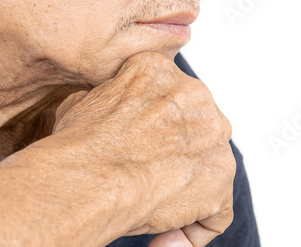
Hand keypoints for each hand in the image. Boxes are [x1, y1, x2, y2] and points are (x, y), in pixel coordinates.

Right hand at [51, 51, 234, 245]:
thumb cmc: (80, 142)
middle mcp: (194, 96)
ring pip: (209, 162)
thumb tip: (106, 111)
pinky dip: (194, 228)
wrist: (90, 177)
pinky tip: (164, 239)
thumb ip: (111, 100)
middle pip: (194, 122)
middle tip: (147, 174)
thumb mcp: (84, 100)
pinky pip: (217, 210)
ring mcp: (213, 138)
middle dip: (176, 149)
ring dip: (188, 186)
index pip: (166, 92)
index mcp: (159, 70)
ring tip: (155, 209)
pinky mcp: (220, 180)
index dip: (153, 122)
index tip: (139, 144)